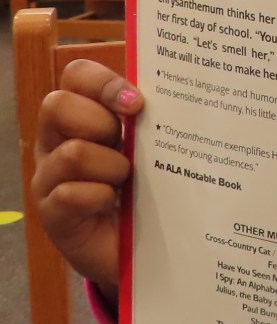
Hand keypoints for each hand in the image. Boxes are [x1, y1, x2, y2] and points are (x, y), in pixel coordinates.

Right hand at [32, 61, 143, 304]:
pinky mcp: (53, 214)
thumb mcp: (150, 147)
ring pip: (72, 152)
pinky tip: (117, 205)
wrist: (143, 248)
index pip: (77, 75)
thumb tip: (178, 87)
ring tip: (128, 181)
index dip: (104, 82)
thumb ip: (151, 118)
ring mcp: (50, 177)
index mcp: (82, 113)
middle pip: (57, 105)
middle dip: (101, 122)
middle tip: (127, 144)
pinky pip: (72, 194)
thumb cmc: (147, 188)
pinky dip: (102, 197)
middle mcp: (57, 140)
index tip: (137, 103)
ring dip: (111, 166)